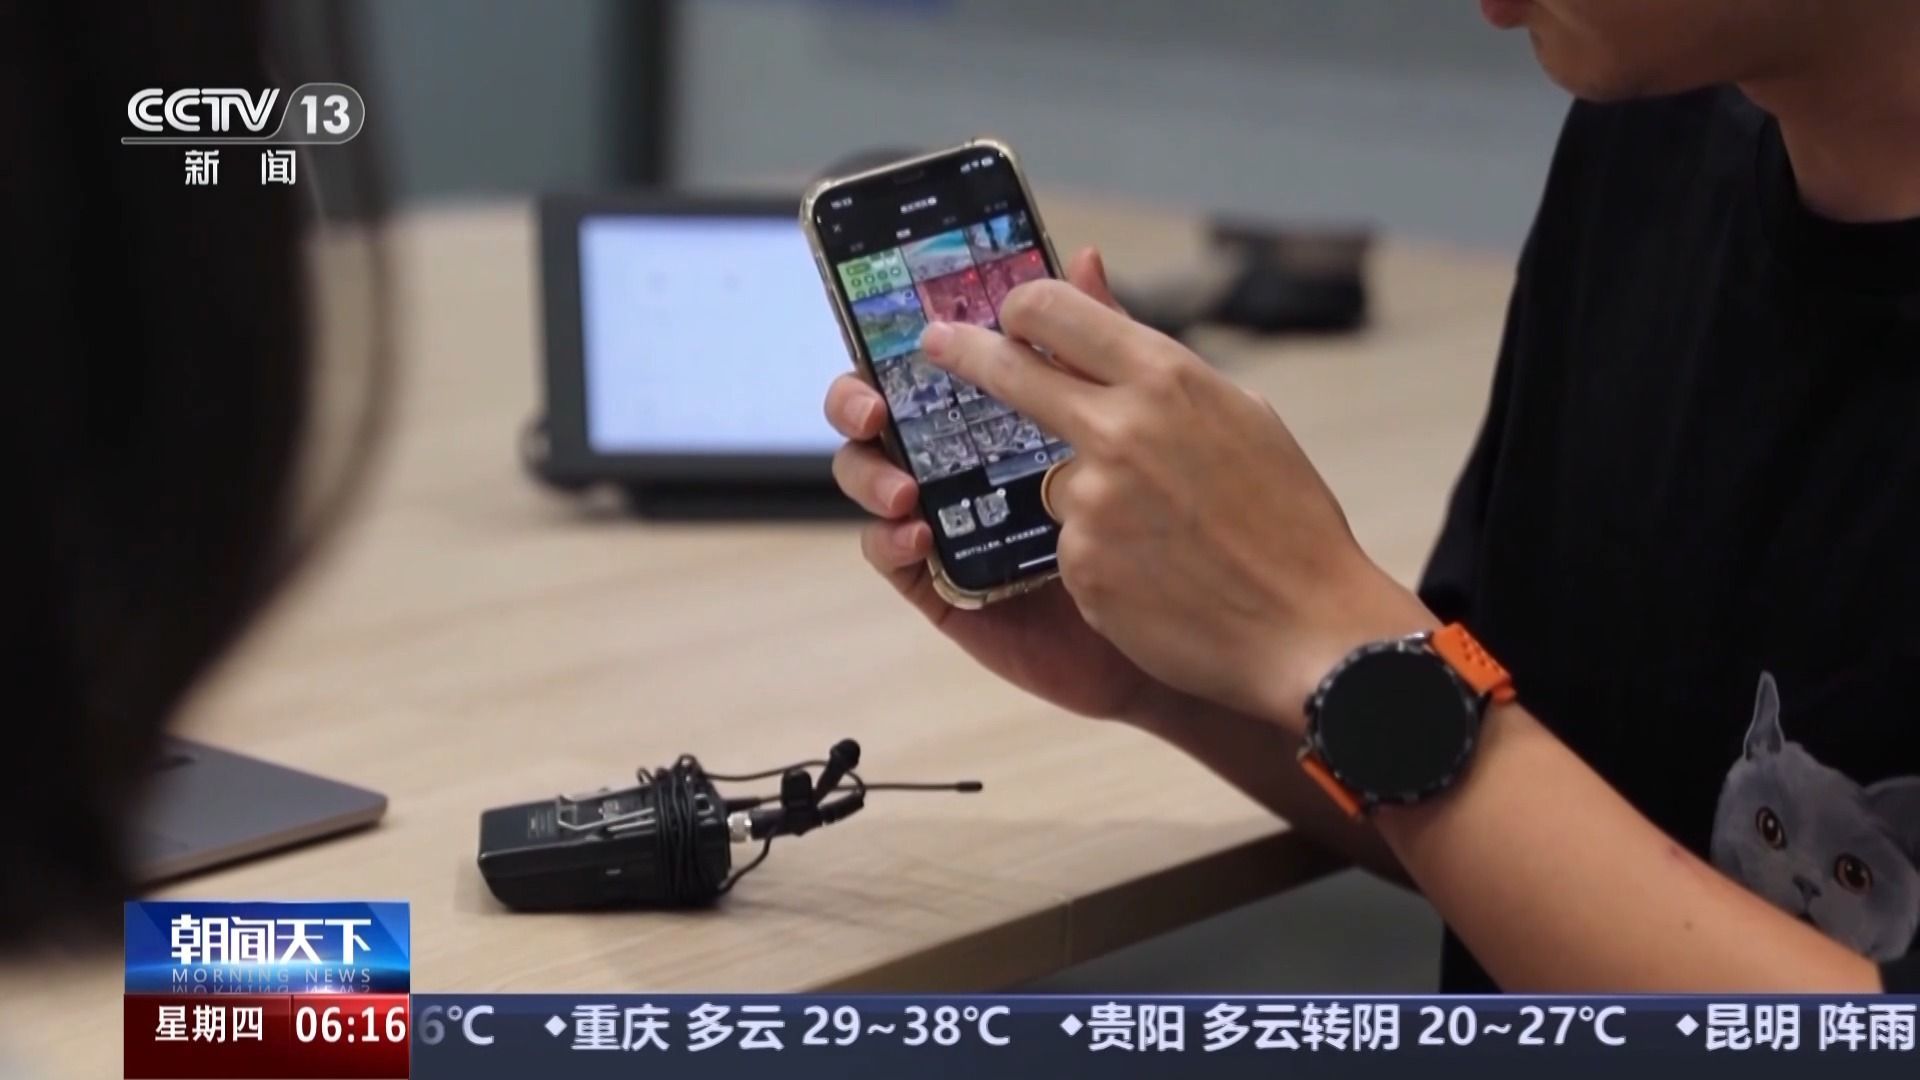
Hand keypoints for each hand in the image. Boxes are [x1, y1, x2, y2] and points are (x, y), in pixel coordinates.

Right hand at [824, 248, 1170, 721]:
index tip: (917, 334)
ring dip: (871, 474)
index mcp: (1003, 406)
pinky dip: (888, 540)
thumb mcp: (1145, 421)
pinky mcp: (948, 582)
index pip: (934, 359)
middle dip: (858, 399)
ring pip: (874, 478)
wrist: (1215, 620)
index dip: (907, 341)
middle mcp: (966, 455)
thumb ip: (1105, 342)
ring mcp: (953, 516)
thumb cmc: (1178, 519)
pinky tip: (917, 535)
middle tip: (875, 409)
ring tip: (905, 489)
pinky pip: (892, 558)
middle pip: (883, 411)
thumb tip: (1085, 258)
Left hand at [915, 276, 1435, 731]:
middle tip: (937, 345)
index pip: (1055, 310)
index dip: (1018, 307)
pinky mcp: (1081, 565)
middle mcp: (1121, 429)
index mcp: (1168, 378)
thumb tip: (1084, 266)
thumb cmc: (1286, 519)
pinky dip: (1105, 560)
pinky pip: (1071, 548)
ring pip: (1054, 482)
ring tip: (1171, 537)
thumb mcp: (1235, 412)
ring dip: (1092, 503)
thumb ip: (1144, 348)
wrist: (1312, 632)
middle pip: (1009, 373)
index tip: (1001, 314)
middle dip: (964, 354)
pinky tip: (1161, 578)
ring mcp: (1094, 500)